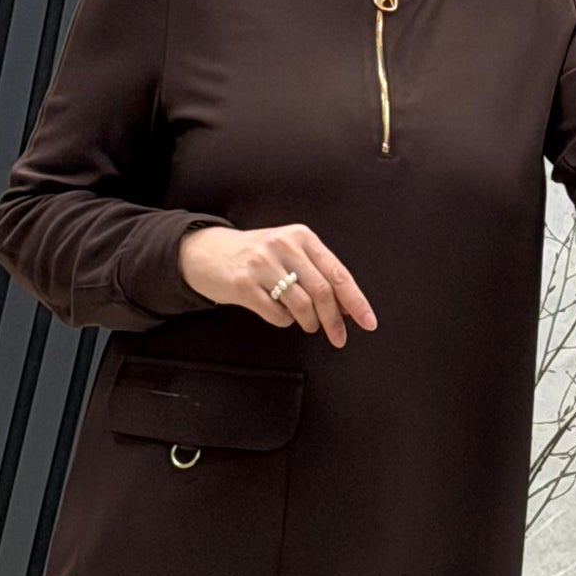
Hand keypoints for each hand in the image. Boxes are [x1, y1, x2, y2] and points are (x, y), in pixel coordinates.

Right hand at [177, 223, 375, 347]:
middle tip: (338, 338)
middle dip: (334, 321)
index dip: (356, 302)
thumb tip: (349, 308)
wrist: (207, 252)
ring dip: (308, 322)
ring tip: (306, 323)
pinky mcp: (243, 283)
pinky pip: (276, 313)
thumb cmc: (257, 257)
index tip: (369, 323)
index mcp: (302, 237)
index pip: (339, 274)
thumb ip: (319, 275)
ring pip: (302, 305)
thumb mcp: (290, 254)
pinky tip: (278, 313)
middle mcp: (284, 245)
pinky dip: (283, 320)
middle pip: (323, 292)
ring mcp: (262, 263)